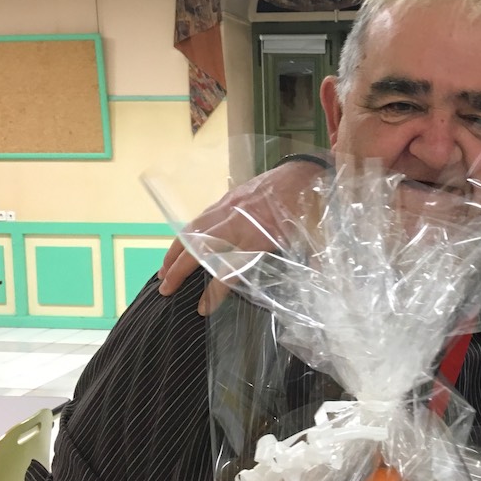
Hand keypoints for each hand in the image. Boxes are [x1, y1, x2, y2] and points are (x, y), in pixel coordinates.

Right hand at [157, 160, 328, 313]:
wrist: (300, 172)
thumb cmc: (305, 207)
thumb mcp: (309, 239)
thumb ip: (308, 264)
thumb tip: (317, 285)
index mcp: (255, 237)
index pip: (226, 271)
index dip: (213, 292)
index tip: (202, 308)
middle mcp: (235, 222)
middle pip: (196, 249)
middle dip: (177, 270)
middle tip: (165, 290)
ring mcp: (226, 208)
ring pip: (191, 232)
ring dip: (174, 252)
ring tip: (163, 271)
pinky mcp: (225, 199)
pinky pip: (198, 219)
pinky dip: (184, 234)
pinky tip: (180, 245)